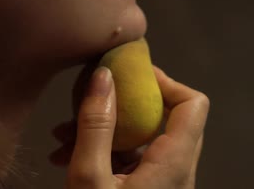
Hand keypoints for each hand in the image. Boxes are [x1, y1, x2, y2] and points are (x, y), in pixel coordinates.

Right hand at [52, 66, 208, 188]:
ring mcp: (163, 185)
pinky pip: (132, 161)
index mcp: (173, 164)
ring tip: (60, 136)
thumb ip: (96, 126)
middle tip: (89, 99)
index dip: (164, 81)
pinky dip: (104, 151)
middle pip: (165, 118)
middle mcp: (177, 171)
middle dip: (122, 106)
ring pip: (142, 140)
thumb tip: (104, 76)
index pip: (193, 103)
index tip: (127, 75)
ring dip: (104, 130)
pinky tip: (64, 155)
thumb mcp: (89, 178)